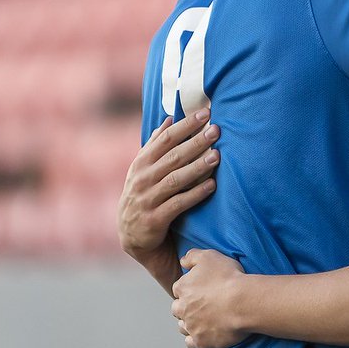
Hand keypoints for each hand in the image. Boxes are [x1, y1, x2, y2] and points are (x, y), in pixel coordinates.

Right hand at [118, 109, 219, 258]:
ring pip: (176, 179)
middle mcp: (143, 178)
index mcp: (142, 163)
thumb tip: (169, 119)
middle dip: (196, 142)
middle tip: (216, 130)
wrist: (132, 234)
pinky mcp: (155, 219)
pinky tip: (212, 185)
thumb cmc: (143, 194)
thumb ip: (155, 144)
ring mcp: (147, 199)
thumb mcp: (143, 169)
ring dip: (197, 167)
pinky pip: (178, 204)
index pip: (165, 139)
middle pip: (173, 156)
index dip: (185, 125)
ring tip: (216, 156)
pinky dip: (195, 194)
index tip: (205, 113)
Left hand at [172, 249, 248, 347]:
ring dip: (190, 323)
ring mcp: (191, 326)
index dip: (190, 289)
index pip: (179, 289)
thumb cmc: (228, 278)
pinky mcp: (201, 342)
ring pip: (183, 327)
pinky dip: (196, 340)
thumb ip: (192, 256)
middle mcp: (182, 308)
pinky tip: (206, 334)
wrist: (243, 302)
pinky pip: (192, 343)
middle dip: (186, 307)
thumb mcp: (210, 256)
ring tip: (206, 320)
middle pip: (178, 309)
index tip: (202, 290)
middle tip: (203, 305)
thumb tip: (182, 261)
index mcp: (182, 288)